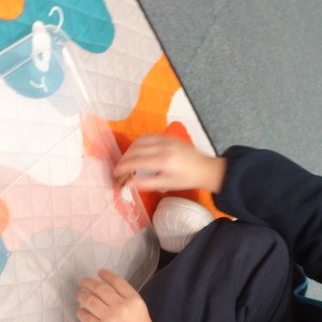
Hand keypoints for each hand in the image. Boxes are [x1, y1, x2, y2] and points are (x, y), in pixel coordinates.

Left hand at [76, 270, 173, 321]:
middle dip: (88, 283)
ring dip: (82, 296)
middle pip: (100, 288)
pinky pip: (85, 317)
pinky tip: (81, 312)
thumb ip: (127, 301)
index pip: (116, 281)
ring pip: (89, 301)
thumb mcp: (141, 311)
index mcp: (134, 299)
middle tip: (82, 282)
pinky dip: (81, 312)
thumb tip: (107, 293)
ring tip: (79, 295)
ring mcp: (110, 318)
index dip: (106, 275)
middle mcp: (121, 306)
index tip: (99, 272)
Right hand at [112, 135, 226, 192]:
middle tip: (118, 168)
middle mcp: (163, 147)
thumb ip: (146, 183)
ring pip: (140, 140)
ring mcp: (166, 139)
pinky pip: (148, 137)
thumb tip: (127, 185)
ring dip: (130, 149)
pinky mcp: (168, 136)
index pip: (136, 162)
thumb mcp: (167, 184)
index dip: (122, 167)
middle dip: (124, 158)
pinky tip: (137, 151)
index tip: (115, 173)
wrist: (206, 168)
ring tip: (126, 160)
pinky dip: (139, 143)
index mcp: (164, 161)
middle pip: (135, 149)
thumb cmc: (187, 179)